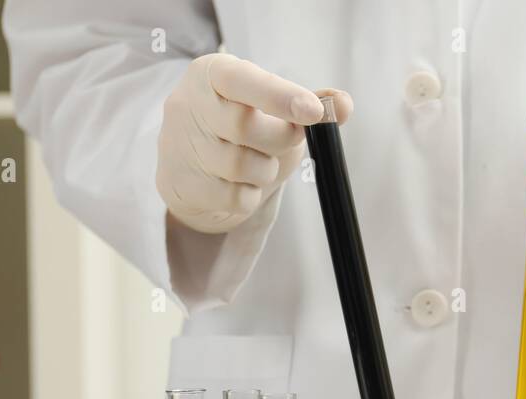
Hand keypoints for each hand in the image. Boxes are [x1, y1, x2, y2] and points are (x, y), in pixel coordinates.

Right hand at [158, 53, 352, 234]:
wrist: (191, 167)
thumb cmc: (238, 129)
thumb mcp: (271, 107)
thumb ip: (309, 104)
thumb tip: (343, 105)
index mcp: (212, 73)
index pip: (242, 80)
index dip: (280, 96)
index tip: (314, 112)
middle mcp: (189, 104)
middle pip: (244, 125)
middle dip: (281, 138)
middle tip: (292, 140)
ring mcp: (181, 145)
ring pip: (240, 165)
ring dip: (266, 170)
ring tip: (262, 162)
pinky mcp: (185, 183)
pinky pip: (235, 198)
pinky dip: (251, 196)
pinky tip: (244, 184)